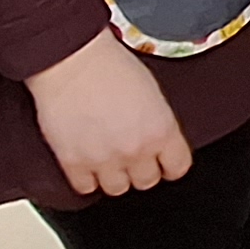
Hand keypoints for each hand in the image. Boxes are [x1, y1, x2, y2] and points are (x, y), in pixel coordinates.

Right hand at [25, 31, 191, 196]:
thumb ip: (157, 121)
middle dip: (140, 169)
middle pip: (147, 181)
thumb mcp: (151, 91)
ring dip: (113, 176)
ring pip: (117, 189)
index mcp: (162, 130)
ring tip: (106, 157)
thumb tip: (156, 138)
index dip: (169, 165)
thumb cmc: (109, 64)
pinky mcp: (74, 164)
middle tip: (129, 155)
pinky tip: (86, 161)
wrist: (71, 60)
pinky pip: (85, 188)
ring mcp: (105, 160)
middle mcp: (137, 149)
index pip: (177, 167)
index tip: (164, 164)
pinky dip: (85, 178)